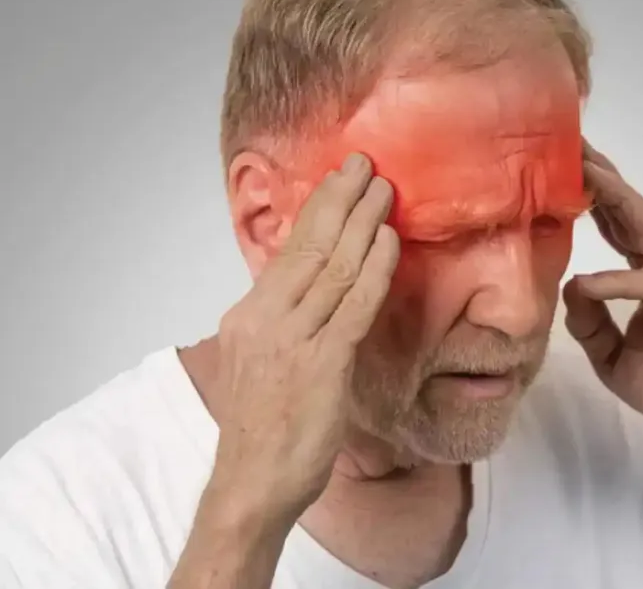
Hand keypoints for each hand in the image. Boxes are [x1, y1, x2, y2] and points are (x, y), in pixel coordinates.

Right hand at [210, 153, 398, 521]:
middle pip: (308, 244)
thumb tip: (314, 286)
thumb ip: (288, 320)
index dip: (317, 209)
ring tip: (384, 189)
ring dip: (362, 222)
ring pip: (331, 266)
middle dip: (340, 198)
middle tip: (365, 163)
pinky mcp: (321, 365)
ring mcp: (292, 340)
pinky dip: (372, 269)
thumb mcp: (264, 360)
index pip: (288, 248)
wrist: (252, 483)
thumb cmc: (262, 427)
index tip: (338, 179)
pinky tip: (388, 241)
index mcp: (250, 315)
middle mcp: (265, 319)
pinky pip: (352, 306)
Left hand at [563, 140, 642, 442]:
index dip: (588, 193)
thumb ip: (590, 323)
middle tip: (567, 140)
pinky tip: (591, 282)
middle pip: (629, 210)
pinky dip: (621, 282)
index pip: (614, 222)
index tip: (554, 162)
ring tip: (581, 170)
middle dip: (598, 175)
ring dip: (613, 199)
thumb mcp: (613, 357)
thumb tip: (569, 286)